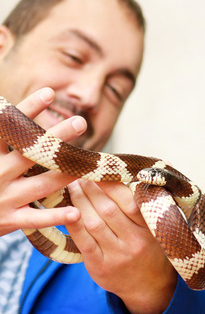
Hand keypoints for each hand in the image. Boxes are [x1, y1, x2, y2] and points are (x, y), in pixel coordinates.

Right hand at [0, 87, 86, 235]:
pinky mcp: (11, 220)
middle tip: (80, 122)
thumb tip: (8, 113)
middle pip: (31, 153)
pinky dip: (56, 218)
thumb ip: (1, 138)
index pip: (9, 129)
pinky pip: (37, 219)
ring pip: (41, 185)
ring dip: (65, 174)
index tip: (49, 92)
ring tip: (88, 165)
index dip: (28, 109)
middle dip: (56, 138)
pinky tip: (76, 213)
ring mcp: (6, 198)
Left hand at [66, 180, 177, 313]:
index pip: (129, 200)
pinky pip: (83, 241)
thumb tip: (117, 176)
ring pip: (94, 223)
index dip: (111, 183)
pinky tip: (66, 210)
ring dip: (80, 202)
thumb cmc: (149, 250)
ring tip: (71, 187)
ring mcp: (117, 255)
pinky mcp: (100, 266)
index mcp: (150, 228)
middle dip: (91, 188)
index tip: (99, 170)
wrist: (148, 288)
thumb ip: (141, 206)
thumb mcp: (154, 229)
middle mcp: (135, 241)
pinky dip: (73, 224)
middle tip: (79, 174)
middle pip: (108, 209)